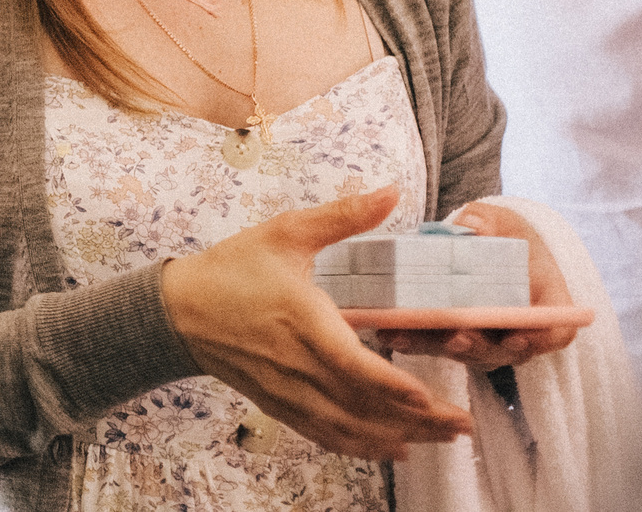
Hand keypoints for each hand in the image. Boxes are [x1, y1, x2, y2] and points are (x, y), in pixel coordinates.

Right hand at [160, 186, 473, 460]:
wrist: (179, 311)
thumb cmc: (232, 268)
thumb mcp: (286, 232)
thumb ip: (343, 215)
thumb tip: (392, 192)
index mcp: (302, 321)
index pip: (351, 363)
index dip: (390, 384)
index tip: (427, 397)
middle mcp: (297, 365)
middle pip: (363, 405)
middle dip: (417, 421)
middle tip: (462, 425)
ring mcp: (289, 391)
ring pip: (350, 427)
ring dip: (398, 438)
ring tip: (441, 439)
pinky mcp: (282, 405)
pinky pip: (327, 435)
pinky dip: (362, 447)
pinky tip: (392, 450)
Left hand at [371, 202, 581, 370]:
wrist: (486, 244)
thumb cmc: (504, 234)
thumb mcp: (502, 221)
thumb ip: (489, 222)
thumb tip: (473, 225)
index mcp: (546, 303)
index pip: (555, 331)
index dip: (539, 339)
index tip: (516, 336)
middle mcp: (519, 331)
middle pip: (504, 350)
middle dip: (477, 346)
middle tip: (457, 337)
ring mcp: (487, 342)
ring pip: (464, 352)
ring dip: (435, 346)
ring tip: (406, 335)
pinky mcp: (454, 341)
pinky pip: (435, 346)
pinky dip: (412, 341)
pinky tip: (387, 332)